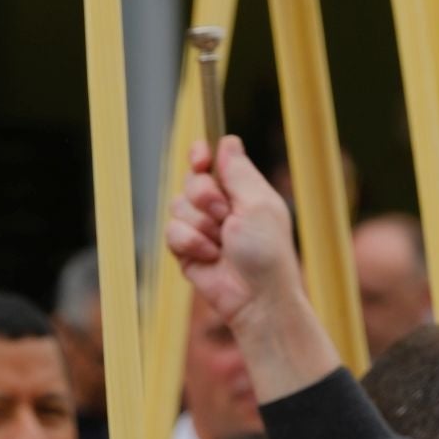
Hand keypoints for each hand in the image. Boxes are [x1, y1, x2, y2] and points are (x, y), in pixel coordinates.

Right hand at [166, 135, 305, 331]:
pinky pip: (172, 231)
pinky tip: (210, 257)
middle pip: (191, 180)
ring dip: (200, 225)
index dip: (201, 155)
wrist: (256, 298)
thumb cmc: (267, 252)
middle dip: (204, 196)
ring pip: (177, 205)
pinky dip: (191, 243)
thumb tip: (228, 141)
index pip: (212, 160)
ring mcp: (201, 227)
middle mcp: (220, 206)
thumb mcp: (258, 203)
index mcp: (241, 190)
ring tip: (221, 244)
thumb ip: (239, 171)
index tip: (200, 159)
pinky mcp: (187, 249)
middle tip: (224, 216)